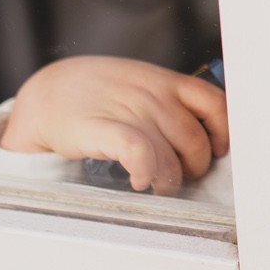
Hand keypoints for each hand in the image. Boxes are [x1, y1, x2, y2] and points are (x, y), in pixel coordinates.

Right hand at [0, 56, 229, 195]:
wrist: (45, 95)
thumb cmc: (95, 93)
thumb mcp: (138, 83)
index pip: (215, 103)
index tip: (218, 150)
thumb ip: (168, 100)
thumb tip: (203, 130)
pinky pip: (139, 153)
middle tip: (180, 177)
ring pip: (170, 157)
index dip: (223, 131)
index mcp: (164, 82)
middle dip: (194, 168)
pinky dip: (146, 172)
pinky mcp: (105, 129)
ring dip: (170, 181)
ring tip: (158, 186)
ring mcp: (130, 112)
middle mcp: (152, 96)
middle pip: (195, 142)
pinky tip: (139, 182)